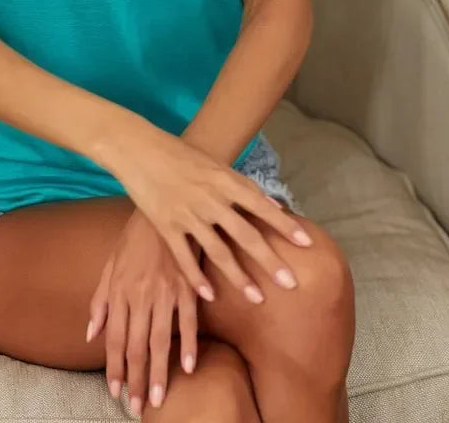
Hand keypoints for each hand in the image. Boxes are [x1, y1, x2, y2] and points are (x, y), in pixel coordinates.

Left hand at [86, 207, 201, 412]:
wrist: (163, 207)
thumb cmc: (134, 238)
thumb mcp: (110, 264)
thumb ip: (100, 300)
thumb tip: (91, 334)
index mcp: (120, 291)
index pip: (114, 338)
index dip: (114, 368)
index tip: (116, 391)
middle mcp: (140, 295)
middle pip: (136, 345)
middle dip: (136, 379)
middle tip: (139, 406)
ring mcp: (165, 291)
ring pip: (160, 339)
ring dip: (160, 372)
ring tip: (159, 398)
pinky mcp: (188, 284)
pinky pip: (188, 319)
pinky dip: (189, 343)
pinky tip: (188, 366)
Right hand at [106, 121, 312, 301]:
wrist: (141, 150)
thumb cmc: (182, 155)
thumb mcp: (215, 165)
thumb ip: (242, 187)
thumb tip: (273, 204)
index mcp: (224, 180)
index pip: (261, 205)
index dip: (284, 224)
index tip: (307, 243)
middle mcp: (210, 198)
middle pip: (245, 234)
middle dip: (269, 260)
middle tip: (291, 283)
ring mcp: (187, 214)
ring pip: (218, 251)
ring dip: (239, 277)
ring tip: (258, 298)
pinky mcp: (166, 225)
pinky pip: (185, 257)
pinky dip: (197, 277)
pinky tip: (211, 297)